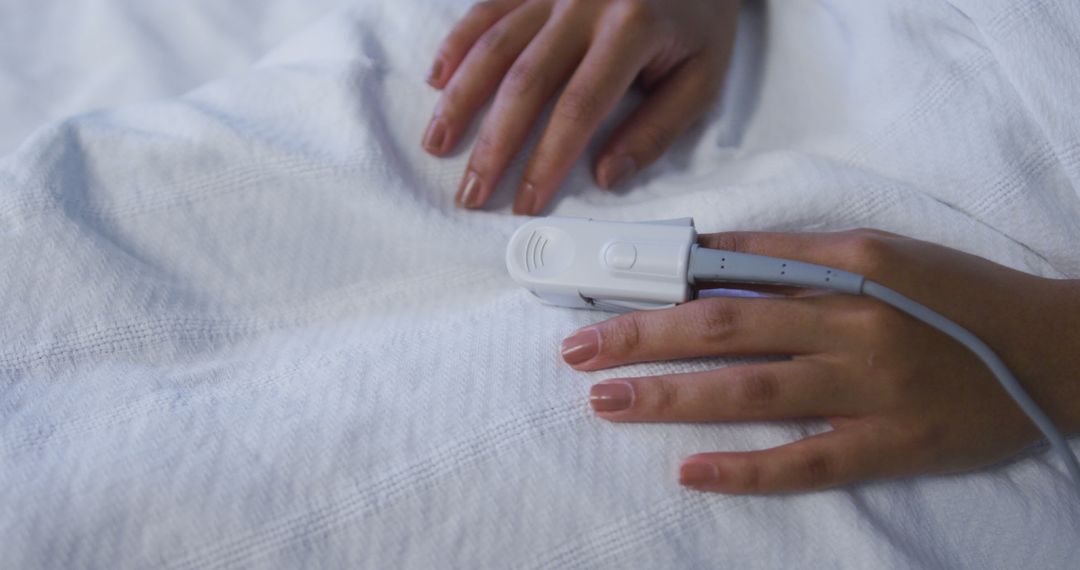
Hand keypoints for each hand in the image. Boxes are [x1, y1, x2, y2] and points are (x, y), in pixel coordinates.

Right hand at [423, 0, 739, 213]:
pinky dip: (457, 44)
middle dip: (493, 145)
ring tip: (437, 144)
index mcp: (632, 28)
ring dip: (461, 99)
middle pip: (525, 82)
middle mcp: (584, 2)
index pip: (579, 108)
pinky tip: (436, 80)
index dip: (547, 160)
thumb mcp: (701, 78)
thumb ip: (656, 129)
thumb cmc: (699, 22)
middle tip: (471, 192)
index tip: (525, 202)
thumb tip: (607, 177)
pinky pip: (486, 9)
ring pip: (495, 46)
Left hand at [559, 229, 1079, 493]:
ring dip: (671, 397)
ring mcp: (870, 392)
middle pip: (726, 332)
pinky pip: (807, 462)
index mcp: (847, 271)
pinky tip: (690, 471)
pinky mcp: (891, 447)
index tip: (600, 300)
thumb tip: (712, 254)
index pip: (732, 282)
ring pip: (752, 394)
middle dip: (642, 340)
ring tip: (607, 401)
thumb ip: (796, 254)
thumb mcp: (880, 251)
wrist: (1052, 352)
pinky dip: (746, 469)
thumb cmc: (957, 295)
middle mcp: (852, 327)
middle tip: (577, 353)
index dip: (659, 293)